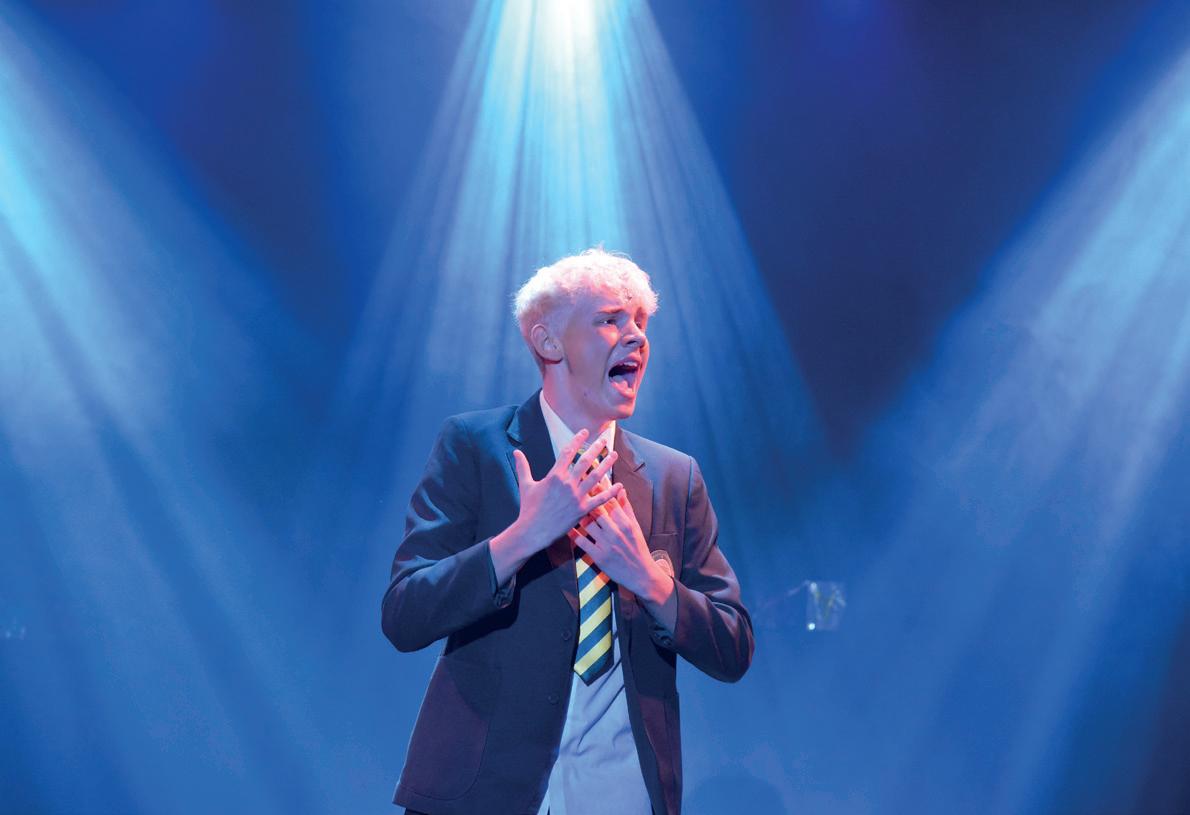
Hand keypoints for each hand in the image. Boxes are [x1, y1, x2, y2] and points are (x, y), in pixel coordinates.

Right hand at [510, 429, 622, 554]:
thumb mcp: (525, 485)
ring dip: (606, 465)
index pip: (567, 452)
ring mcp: (575, 497)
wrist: (532, 531)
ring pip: (595, 477)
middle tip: (604, 439)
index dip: (577, 440)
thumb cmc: (528, 508)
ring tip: (614, 455)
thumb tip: (516, 451)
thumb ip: (523, 467)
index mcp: (554, 476)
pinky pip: (599, 500)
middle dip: (596, 448)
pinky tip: (620, 486)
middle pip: (585, 461)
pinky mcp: (581, 510)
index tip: (584, 432)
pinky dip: (610, 493)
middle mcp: (566, 484)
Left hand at [570, 491, 668, 602]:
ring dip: (578, 516)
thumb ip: (626, 508)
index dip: (600, 490)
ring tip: (569, 509)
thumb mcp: (635, 526)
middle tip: (575, 492)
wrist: (640, 574)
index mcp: (625, 523)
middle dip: (586, 500)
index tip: (591, 481)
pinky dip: (574, 534)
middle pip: (597, 511)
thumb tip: (621, 490)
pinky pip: (582, 542)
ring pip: (587, 524)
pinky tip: (568, 528)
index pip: (610, 501)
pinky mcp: (599, 557)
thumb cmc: (638, 548)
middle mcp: (616, 532)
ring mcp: (606, 545)